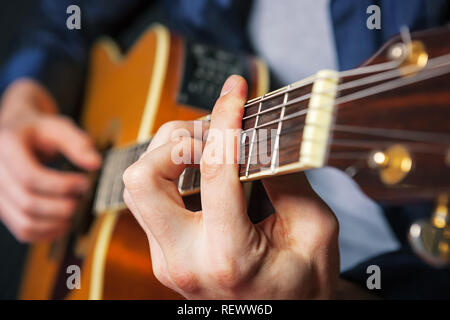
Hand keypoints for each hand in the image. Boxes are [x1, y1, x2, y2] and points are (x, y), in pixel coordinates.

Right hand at [0, 78, 100, 241]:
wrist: (16, 132)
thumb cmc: (38, 130)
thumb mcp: (57, 126)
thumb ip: (77, 143)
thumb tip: (95, 164)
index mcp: (7, 148)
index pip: (30, 177)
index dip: (62, 185)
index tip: (85, 183)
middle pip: (28, 203)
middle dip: (62, 206)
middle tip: (83, 200)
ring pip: (24, 222)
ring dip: (55, 224)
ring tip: (76, 213)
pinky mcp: (4, 208)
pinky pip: (23, 231)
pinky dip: (46, 233)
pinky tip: (64, 224)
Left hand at [123, 75, 338, 298]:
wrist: (286, 319)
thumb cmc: (304, 285)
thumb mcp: (314, 231)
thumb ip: (287, 179)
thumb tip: (261, 135)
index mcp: (228, 257)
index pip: (215, 170)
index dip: (225, 119)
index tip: (235, 91)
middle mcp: (184, 259)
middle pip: (144, 177)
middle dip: (176, 139)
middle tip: (214, 131)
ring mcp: (167, 259)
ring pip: (137, 186)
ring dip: (167, 154)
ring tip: (207, 147)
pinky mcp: (164, 254)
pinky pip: (149, 201)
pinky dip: (168, 172)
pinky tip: (199, 168)